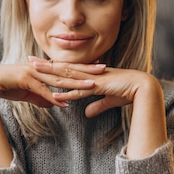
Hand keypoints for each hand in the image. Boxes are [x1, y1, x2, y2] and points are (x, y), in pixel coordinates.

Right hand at [0, 60, 102, 108]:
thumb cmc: (6, 85)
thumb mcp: (28, 93)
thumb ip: (42, 97)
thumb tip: (57, 103)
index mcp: (43, 69)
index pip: (67, 67)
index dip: (83, 67)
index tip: (99, 67)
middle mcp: (40, 68)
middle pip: (68, 68)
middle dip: (86, 69)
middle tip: (104, 69)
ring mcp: (33, 73)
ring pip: (59, 78)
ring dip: (76, 82)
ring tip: (91, 85)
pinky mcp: (24, 81)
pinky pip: (42, 90)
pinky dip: (54, 97)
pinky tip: (65, 102)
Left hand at [30, 57, 157, 117]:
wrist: (143, 88)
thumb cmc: (129, 92)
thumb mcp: (109, 100)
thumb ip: (97, 105)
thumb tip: (87, 113)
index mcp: (91, 74)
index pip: (68, 69)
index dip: (53, 67)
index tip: (39, 64)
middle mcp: (90, 74)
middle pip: (63, 68)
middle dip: (45, 65)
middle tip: (29, 61)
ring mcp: (93, 79)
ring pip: (68, 76)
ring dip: (51, 74)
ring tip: (35, 72)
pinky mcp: (99, 87)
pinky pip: (80, 91)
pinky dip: (67, 93)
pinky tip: (55, 94)